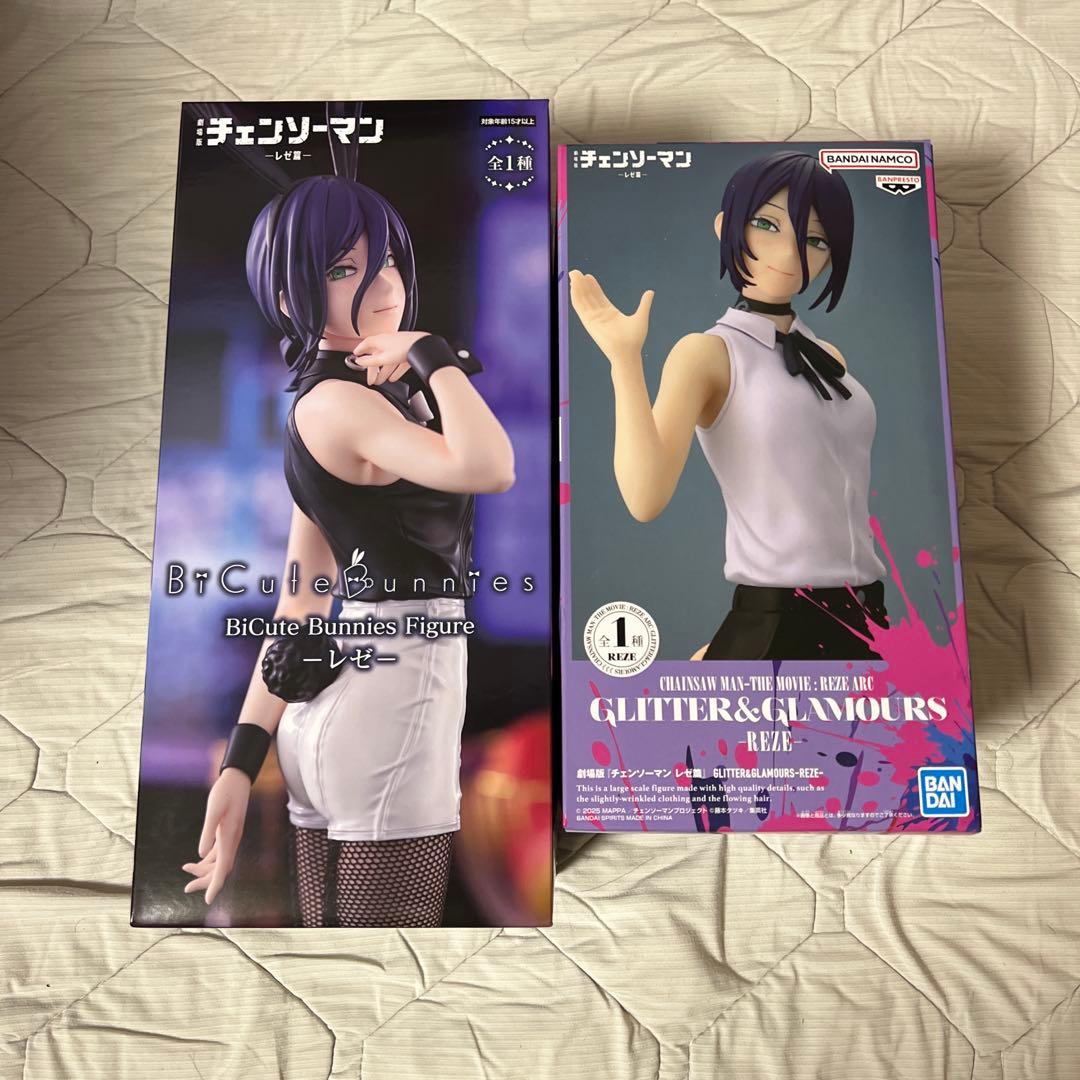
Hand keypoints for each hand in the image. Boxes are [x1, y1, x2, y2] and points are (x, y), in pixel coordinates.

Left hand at [181, 767, 251, 905]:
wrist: (238, 778)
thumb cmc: (226, 791)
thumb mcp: (214, 809)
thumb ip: (208, 832)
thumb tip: (200, 855)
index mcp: (230, 837)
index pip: (223, 868)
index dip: (215, 885)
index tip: (207, 900)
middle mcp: (232, 839)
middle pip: (221, 869)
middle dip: (205, 881)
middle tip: (186, 889)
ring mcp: (231, 836)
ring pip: (219, 861)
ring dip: (205, 870)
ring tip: (186, 871)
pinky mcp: (228, 831)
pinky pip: (219, 852)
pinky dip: (208, 859)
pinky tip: (197, 859)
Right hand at [349, 331, 428, 385]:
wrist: (422, 345)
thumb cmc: (403, 348)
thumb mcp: (383, 358)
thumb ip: (370, 361)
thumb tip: (358, 361)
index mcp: (379, 341)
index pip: (366, 345)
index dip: (360, 351)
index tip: (356, 356)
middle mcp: (387, 342)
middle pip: (377, 356)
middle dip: (374, 369)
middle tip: (371, 379)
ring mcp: (397, 347)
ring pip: (388, 361)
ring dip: (384, 372)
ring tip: (381, 382)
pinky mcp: (407, 352)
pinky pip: (398, 362)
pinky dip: (395, 371)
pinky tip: (394, 378)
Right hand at [568, 270, 653, 363]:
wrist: (628, 352)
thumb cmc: (635, 339)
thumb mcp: (641, 316)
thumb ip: (644, 304)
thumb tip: (650, 292)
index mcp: (610, 313)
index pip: (598, 297)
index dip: (593, 286)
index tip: (589, 276)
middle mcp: (599, 315)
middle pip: (589, 296)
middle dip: (582, 284)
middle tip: (576, 272)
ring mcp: (593, 319)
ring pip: (582, 300)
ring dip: (577, 287)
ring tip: (574, 274)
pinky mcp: (589, 323)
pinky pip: (580, 307)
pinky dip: (576, 296)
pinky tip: (573, 286)